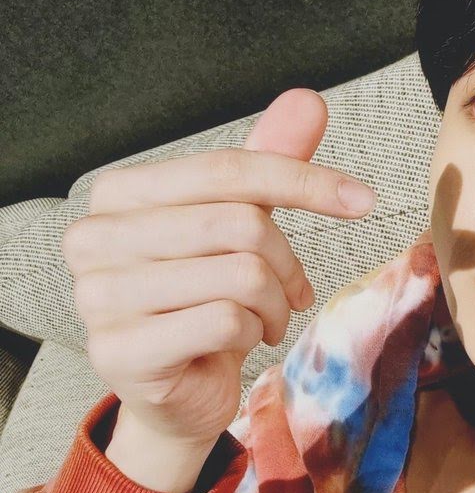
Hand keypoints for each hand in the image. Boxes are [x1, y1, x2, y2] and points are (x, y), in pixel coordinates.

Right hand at [61, 88, 375, 452]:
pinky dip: (253, 333)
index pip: (227, 170)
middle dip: (287, 262)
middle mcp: (94, 238)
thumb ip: (266, 162)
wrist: (176, 392)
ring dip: (273, 304)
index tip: (362, 200)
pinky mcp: (121, 352)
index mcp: (117, 195)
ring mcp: (99, 298)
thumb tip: (309, 99)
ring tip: (265, 320)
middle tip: (293, 291)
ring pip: (240, 275)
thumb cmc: (204, 299)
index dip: (305, 181)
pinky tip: (241, 342)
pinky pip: (225, 322)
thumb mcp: (239, 225)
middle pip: (239, 223)